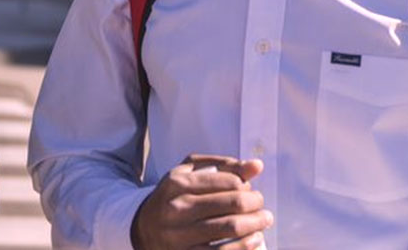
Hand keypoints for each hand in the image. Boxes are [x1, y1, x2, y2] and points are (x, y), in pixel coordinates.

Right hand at [130, 154, 271, 249]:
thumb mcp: (189, 173)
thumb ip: (223, 166)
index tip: (251, 190)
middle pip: (232, 203)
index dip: (246, 185)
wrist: (143, 229)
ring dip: (255, 224)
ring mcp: (180, 235)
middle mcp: (177, 208)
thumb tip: (257, 165)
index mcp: (178, 183)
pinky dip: (245, 246)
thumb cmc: (174, 197)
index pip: (228, 181)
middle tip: (261, 205)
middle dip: (255, 203)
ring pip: (229, 228)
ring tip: (264, 220)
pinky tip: (255, 239)